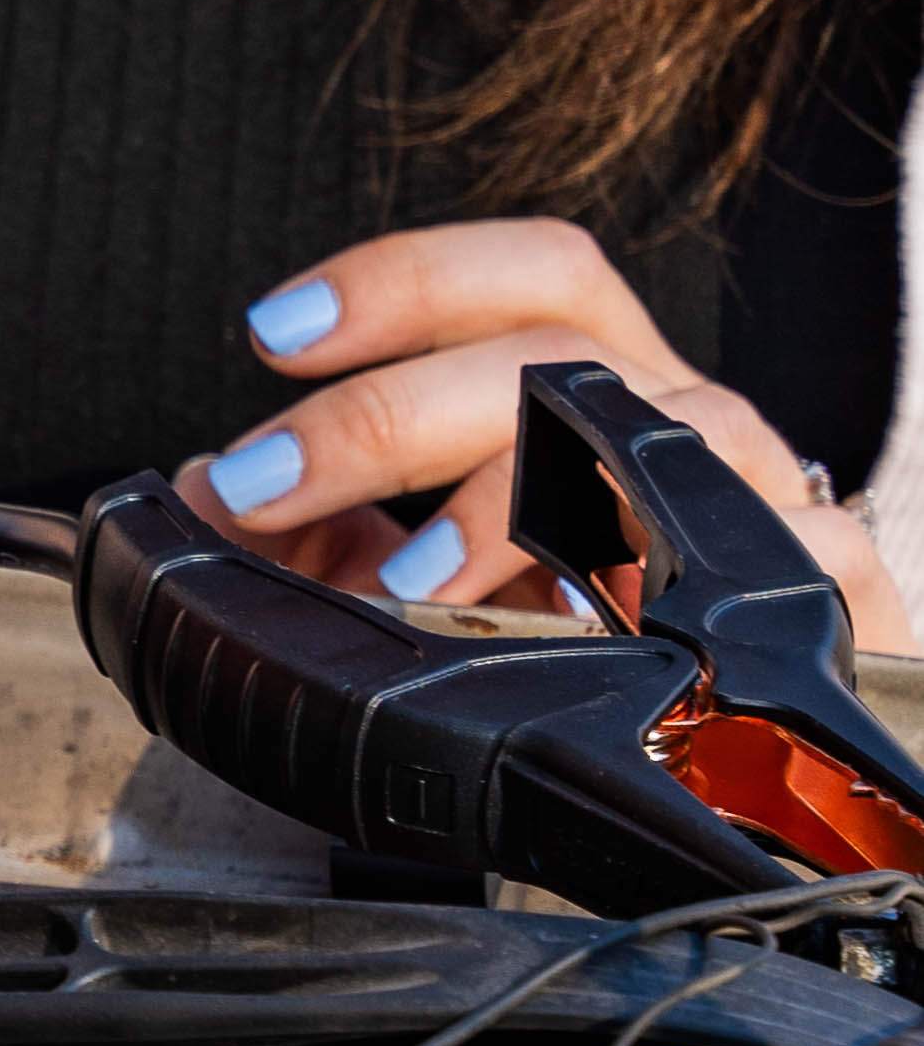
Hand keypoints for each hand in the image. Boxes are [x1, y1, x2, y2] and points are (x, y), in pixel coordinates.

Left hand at [187, 218, 910, 655]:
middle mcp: (693, 426)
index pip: (529, 277)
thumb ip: (324, 526)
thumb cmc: (602, 651)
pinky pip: (792, 560)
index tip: (273, 331)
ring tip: (406, 584)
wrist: (769, 768)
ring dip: (510, 505)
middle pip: (562, 352)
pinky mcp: (850, 601)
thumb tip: (194, 498)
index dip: (405, 281)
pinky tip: (587, 639)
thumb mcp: (441, 574)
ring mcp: (774, 503)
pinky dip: (676, 590)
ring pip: (670, 437)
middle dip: (387, 413)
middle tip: (262, 482)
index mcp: (608, 391)